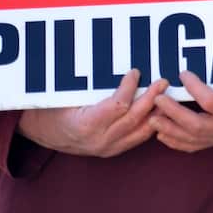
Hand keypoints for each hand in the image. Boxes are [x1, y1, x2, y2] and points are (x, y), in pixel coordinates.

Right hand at [18, 69, 168, 156]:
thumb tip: (106, 61)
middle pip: (134, 118)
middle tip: (162, 81)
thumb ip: (87, 85)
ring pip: (142, 131)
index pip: (117, 106)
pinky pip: (139, 138)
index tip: (135, 72)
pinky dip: (152, 123)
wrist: (44, 134)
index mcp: (85, 125)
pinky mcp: (115, 150)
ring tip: (168, 95)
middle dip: (151, 98)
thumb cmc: (54, 109)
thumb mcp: (65, 96)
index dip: (129, 88)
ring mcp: (108, 148)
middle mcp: (99, 140)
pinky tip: (161, 110)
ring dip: (158, 112)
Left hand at [150, 70, 212, 151]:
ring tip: (152, 117)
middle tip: (159, 98)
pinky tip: (161, 135)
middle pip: (197, 124)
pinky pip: (193, 146)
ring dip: (169, 128)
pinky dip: (175, 141)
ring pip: (191, 138)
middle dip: (174, 112)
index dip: (196, 88)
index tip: (183, 74)